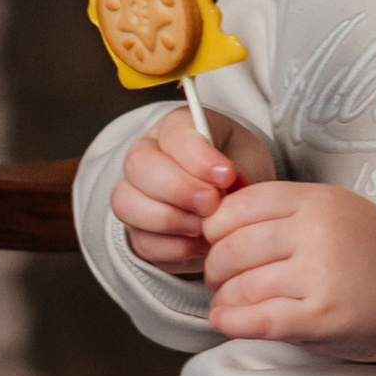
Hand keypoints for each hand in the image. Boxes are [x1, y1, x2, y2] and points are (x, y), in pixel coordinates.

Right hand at [109, 114, 272, 274]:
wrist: (235, 205)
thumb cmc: (239, 171)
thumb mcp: (248, 159)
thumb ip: (237, 167)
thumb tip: (224, 186)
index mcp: (176, 127)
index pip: (174, 134)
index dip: (197, 157)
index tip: (226, 176)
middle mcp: (146, 156)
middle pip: (138, 165)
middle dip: (178, 189)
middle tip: (212, 204)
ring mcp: (135, 194)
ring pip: (127, 204)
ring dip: (169, 219)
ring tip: (205, 227)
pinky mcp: (138, 231)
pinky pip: (141, 241)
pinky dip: (173, 248)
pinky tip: (200, 244)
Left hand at [203, 184, 375, 363]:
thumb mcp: (336, 211)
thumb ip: (288, 212)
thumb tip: (221, 224)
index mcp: (318, 201)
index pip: (242, 204)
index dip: (218, 226)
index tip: (216, 240)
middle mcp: (317, 233)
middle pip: (234, 246)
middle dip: (215, 266)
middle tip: (218, 277)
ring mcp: (320, 275)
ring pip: (242, 286)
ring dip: (224, 298)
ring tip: (227, 302)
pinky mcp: (321, 317)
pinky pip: (258, 320)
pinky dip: (232, 322)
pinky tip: (226, 321)